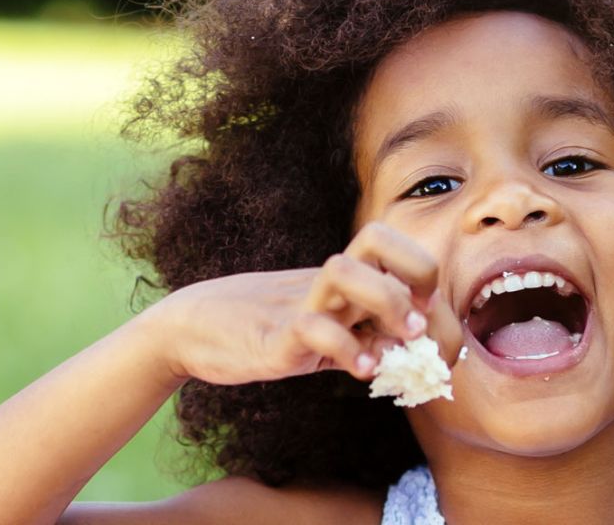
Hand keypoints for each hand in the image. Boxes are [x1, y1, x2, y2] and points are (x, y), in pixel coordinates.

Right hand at [134, 223, 453, 385]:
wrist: (187, 328)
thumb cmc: (260, 330)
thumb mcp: (320, 331)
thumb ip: (362, 336)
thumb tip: (413, 354)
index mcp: (336, 279)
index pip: (389, 244)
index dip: (421, 270)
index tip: (426, 315)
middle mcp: (321, 283)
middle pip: (376, 240)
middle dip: (416, 276)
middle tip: (418, 326)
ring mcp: (296, 305)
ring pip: (347, 273)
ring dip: (386, 304)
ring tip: (395, 346)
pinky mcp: (272, 335)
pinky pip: (313, 328)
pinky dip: (345, 349)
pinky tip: (359, 372)